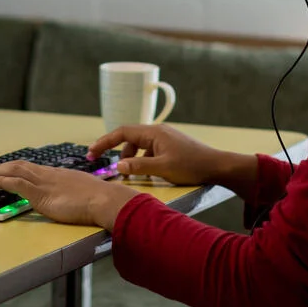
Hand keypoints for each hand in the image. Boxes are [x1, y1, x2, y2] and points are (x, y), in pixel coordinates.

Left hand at [0, 161, 137, 228]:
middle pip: (19, 166)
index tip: (4, 170)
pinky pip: (16, 183)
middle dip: (0, 167)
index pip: (31, 168)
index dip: (15, 168)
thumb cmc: (99, 200)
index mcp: (58, 174)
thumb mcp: (83, 193)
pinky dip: (1, 180)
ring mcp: (44, 183)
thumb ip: (73, 194)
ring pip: (14, 171)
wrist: (104, 200)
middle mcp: (48, 174)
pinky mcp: (41, 194)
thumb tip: (72, 200)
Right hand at [88, 125, 255, 189]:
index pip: (122, 132)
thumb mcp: (162, 168)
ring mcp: (165, 137)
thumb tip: (118, 165)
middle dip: (118, 152)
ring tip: (131, 175)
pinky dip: (143, 160)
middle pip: (130, 138)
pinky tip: (147, 174)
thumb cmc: (191, 166)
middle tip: (111, 169)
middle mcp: (158, 131)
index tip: (91, 153)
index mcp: (154, 132)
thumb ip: (138, 166)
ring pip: (140, 145)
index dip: (104, 142)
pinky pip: (150, 150)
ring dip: (132, 158)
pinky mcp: (171, 145)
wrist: (217, 166)